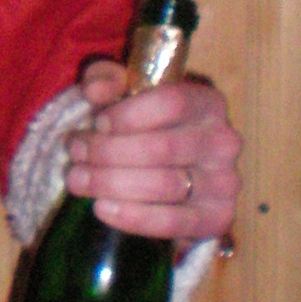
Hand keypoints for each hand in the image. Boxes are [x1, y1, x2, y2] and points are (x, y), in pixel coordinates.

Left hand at [65, 61, 241, 245]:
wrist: (170, 172)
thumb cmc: (144, 125)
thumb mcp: (124, 91)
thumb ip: (107, 79)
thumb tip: (94, 92)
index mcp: (208, 103)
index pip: (172, 103)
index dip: (128, 114)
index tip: (97, 124)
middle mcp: (224, 141)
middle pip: (162, 148)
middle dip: (108, 152)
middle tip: (75, 154)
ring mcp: (225, 183)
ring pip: (164, 184)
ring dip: (112, 183)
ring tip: (78, 180)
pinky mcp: (216, 219)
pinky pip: (174, 222)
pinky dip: (134, 217)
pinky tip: (102, 208)